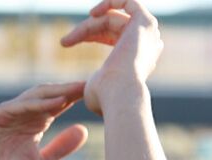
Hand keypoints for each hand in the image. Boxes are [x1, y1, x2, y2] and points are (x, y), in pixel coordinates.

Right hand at [0, 82, 88, 159]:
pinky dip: (38, 103)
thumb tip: (84, 130)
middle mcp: (22, 114)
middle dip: (71, 90)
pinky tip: (57, 103)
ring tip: (78, 89)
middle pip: (51, 96)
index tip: (100, 95)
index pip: (59, 105)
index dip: (77, 99)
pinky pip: (20, 105)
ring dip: (58, 92)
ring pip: (37, 96)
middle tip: (94, 84)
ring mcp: (8, 112)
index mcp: (33, 124)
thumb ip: (60, 148)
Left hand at [61, 0, 163, 115]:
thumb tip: (91, 85)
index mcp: (140, 58)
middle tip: (64, 43)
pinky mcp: (144, 22)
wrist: (118, 95)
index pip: (115, 35)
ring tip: (71, 38)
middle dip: (86, 31)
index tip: (66, 43)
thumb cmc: (105, 98)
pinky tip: (92, 14)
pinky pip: (129, 1)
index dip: (91, 35)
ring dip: (89, 25)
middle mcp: (148, 44)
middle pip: (113, 24)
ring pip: (114, 17)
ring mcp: (148, 33)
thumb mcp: (98, 88)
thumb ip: (99, 80)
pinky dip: (110, 2)